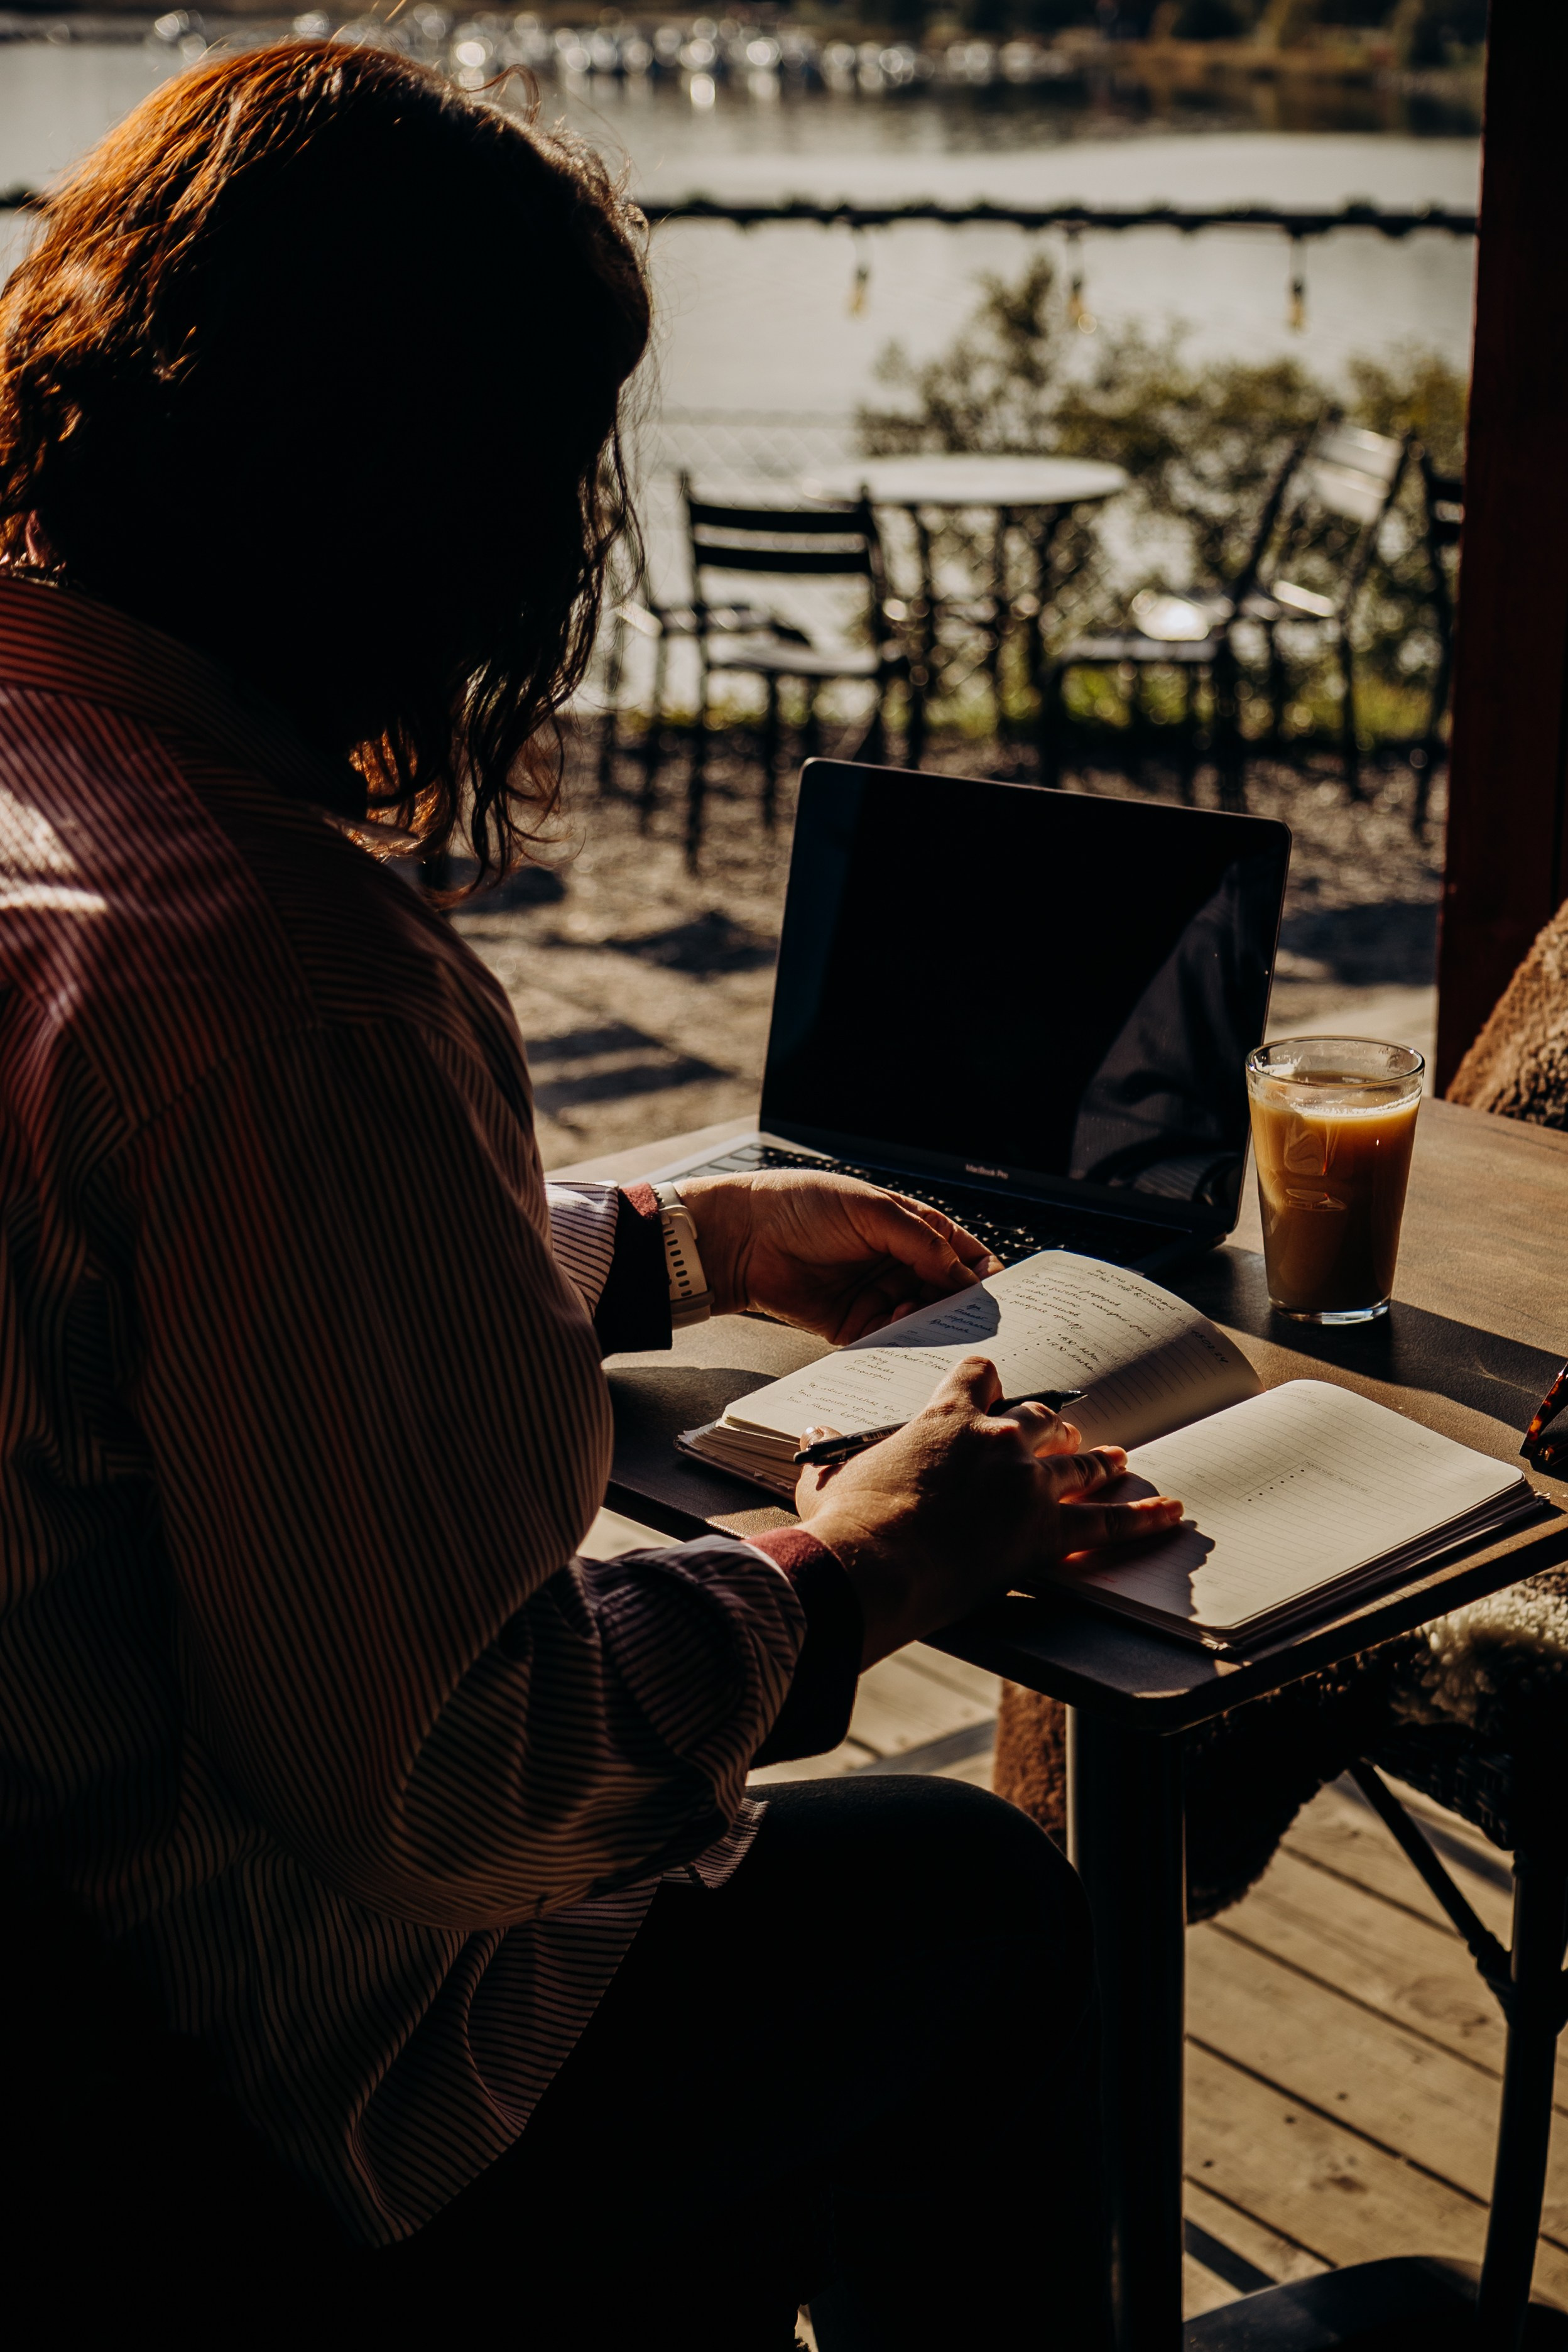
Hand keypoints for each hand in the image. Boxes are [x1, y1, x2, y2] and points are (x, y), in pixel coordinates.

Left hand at [680, 1170, 1001, 1342]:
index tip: (1000, 1294)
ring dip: (931, 1326)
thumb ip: (922, 1242)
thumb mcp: (873, 1210)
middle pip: (948, 1294)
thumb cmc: (804, 1204)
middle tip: (975, 1324)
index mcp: (911, 1229)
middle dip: (963, 1309)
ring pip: (922, 1321)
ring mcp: (878, 1296)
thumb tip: (965, 1275)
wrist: (744, 1235)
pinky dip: (901, 1342)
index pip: (963, 1254)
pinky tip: (903, 1334)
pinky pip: (888, 1340)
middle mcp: (900, 1264)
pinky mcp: (854, 1326)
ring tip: (932, 1324)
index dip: (984, 1274)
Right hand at [795, 1355, 1181, 1665]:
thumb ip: (828, 1451)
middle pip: (1041, 1416)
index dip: (991, 1380)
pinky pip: (1106, 1523)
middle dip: (1055, 1421)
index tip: (996, 1388)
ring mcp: (1026, 1484)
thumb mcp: (828, 1477)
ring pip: (1076, 1460)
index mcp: (944, 1419)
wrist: (875, 1565)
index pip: (980, 1375)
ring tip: (1117, 1459)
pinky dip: (1141, 1519)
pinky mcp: (1045, 1531)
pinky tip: (1169, 1513)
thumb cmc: (848, 1523)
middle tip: (1067, 1428)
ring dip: (1099, 1458)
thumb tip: (812, 1434)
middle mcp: (995, 1440)